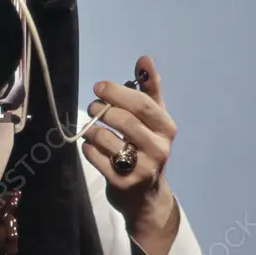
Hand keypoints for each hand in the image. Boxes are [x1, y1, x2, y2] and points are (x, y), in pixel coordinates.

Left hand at [80, 55, 179, 254]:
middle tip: (92, 107)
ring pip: (107, 139)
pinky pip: (96, 157)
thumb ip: (149, 89)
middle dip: (102, 109)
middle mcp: (158, 149)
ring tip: (91, 129)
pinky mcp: (123, 183)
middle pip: (124, 120)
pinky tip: (92, 147)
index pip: (143, 105)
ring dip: (92, 130)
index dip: (118, 93)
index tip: (99, 86)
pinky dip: (88, 149)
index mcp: (166, 129)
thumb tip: (144, 59)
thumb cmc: (146, 148)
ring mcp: (141, 168)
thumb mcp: (154, 120)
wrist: (145, 196)